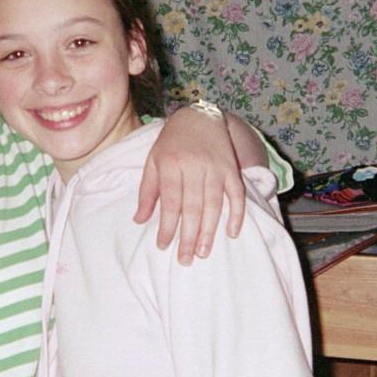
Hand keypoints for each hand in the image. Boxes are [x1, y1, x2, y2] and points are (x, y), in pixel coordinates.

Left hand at [135, 107, 248, 263]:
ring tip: (204, 253)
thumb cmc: (171, 143)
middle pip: (192, 207)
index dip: (168, 226)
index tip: (164, 246)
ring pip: (214, 204)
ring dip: (210, 231)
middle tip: (186, 259)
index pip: (170, 202)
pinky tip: (232, 232)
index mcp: (171, 165)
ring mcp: (215, 168)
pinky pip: (237, 194)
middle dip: (189, 236)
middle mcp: (194, 167)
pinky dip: (236, 214)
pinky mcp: (231, 169)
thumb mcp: (153, 162)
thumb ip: (147, 191)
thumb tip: (139, 220)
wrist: (199, 116)